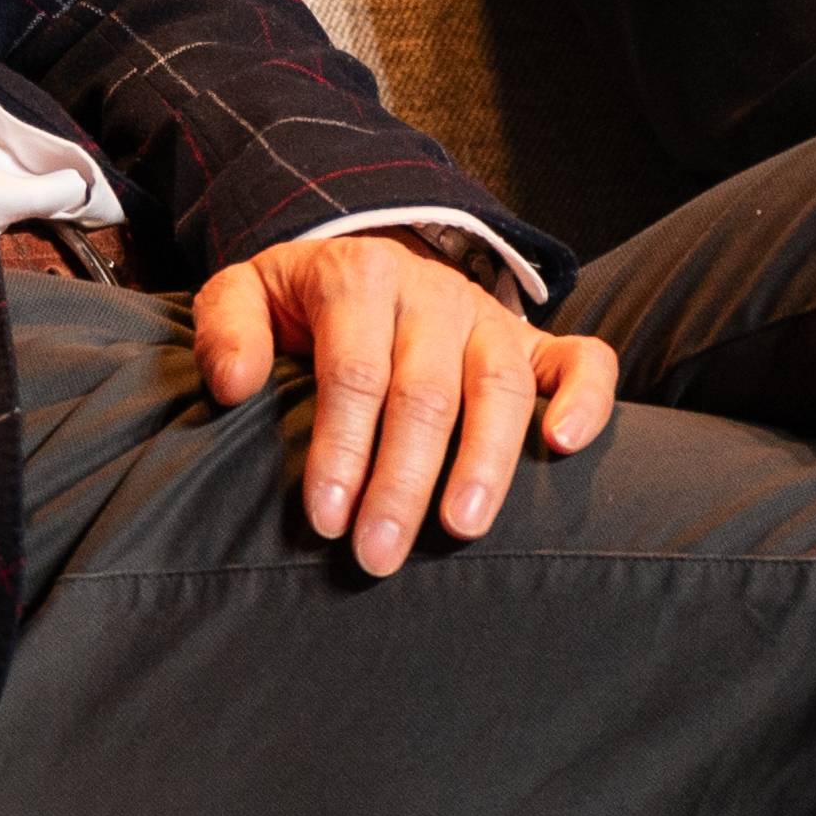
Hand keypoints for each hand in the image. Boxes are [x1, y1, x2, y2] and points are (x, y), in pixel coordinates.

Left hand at [192, 231, 617, 576]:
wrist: (368, 260)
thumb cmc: (302, 302)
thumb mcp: (246, 290)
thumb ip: (228, 327)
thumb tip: (232, 384)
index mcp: (359, 276)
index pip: (353, 371)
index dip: (341, 448)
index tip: (324, 519)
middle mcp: (431, 293)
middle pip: (423, 391)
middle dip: (401, 480)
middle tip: (378, 554)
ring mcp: (489, 317)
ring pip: (499, 384)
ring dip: (484, 461)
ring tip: (462, 529)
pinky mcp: (534, 339)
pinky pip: (583, 359)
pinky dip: (587, 398)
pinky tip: (565, 447)